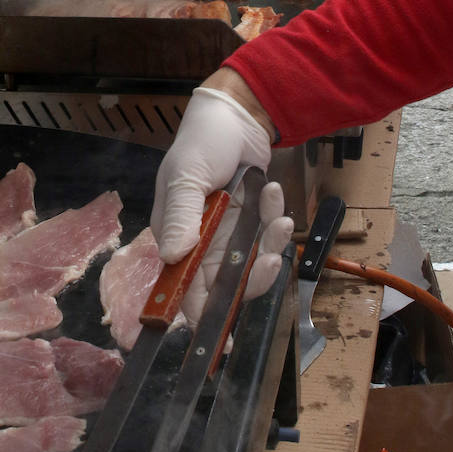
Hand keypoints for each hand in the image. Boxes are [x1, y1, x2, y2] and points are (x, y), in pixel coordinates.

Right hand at [151, 83, 292, 322]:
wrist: (237, 113)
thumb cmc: (202, 142)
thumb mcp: (186, 174)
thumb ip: (180, 216)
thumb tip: (173, 257)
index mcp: (174, 236)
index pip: (185, 289)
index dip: (202, 315)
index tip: (224, 338)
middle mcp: (200, 242)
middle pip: (226, 283)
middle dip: (253, 274)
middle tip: (272, 257)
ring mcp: (227, 232)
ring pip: (252, 261)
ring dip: (269, 242)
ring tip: (279, 213)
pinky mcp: (250, 220)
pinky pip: (266, 237)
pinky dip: (275, 222)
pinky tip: (274, 195)